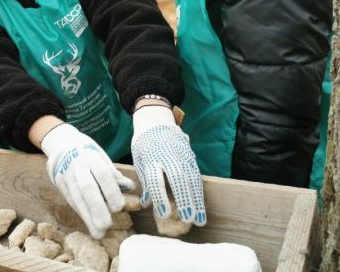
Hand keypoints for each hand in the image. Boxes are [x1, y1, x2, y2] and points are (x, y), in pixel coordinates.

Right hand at [40, 123, 134, 238]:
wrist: (62, 144)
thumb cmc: (88, 153)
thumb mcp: (101, 156)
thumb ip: (113, 172)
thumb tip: (130, 187)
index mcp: (91, 157)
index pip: (102, 174)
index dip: (110, 190)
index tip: (119, 207)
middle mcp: (77, 166)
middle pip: (87, 188)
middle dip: (97, 208)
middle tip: (106, 225)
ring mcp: (67, 176)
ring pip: (77, 198)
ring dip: (88, 217)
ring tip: (98, 233)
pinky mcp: (60, 185)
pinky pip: (71, 201)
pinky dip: (82, 213)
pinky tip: (90, 225)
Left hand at [131, 105, 205, 225]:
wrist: (155, 120)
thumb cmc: (144, 143)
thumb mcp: (138, 159)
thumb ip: (145, 180)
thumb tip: (146, 203)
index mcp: (150, 157)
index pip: (154, 179)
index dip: (159, 197)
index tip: (164, 214)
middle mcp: (167, 156)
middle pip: (177, 178)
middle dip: (183, 199)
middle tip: (187, 219)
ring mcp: (181, 155)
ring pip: (191, 178)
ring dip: (196, 200)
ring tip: (199, 219)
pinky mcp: (190, 156)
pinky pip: (196, 176)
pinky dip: (199, 193)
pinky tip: (201, 207)